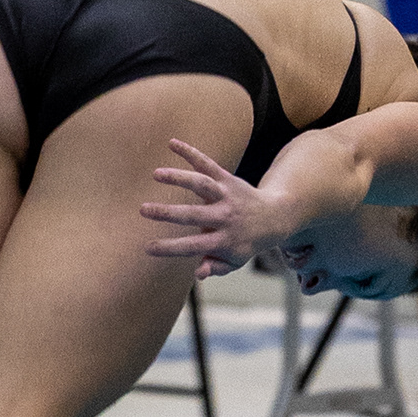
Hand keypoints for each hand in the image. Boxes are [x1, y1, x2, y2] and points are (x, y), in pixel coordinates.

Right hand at [140, 138, 282, 278]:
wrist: (274, 218)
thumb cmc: (245, 243)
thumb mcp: (234, 262)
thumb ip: (215, 267)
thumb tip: (198, 273)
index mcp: (224, 241)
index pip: (193, 246)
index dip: (170, 248)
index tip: (147, 248)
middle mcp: (225, 217)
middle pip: (194, 215)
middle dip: (168, 212)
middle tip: (143, 209)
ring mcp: (226, 196)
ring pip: (201, 185)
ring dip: (179, 178)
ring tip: (155, 174)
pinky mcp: (227, 178)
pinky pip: (208, 164)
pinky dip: (190, 152)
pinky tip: (172, 143)